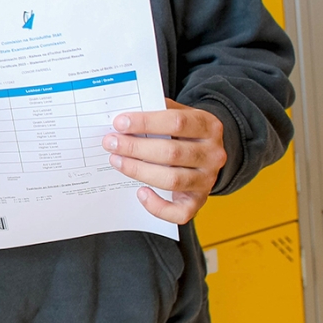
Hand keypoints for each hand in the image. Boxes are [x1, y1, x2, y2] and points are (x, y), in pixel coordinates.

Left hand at [104, 100, 226, 224]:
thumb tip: (123, 117)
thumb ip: (156, 110)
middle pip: (172, 153)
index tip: (119, 123)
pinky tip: (140, 193)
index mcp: (208, 126)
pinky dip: (158, 206)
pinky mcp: (199, 200)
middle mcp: (213, 154)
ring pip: (172, 180)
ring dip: (139, 171)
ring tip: (116, 161)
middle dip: (135, 148)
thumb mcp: (178, 113)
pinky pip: (180, 212)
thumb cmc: (184, 131)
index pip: (177, 122)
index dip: (145, 123)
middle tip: (110, 143)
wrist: (206, 152)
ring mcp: (207, 180)